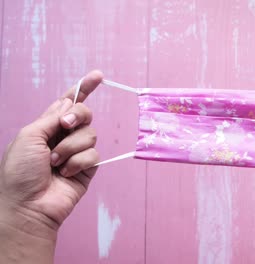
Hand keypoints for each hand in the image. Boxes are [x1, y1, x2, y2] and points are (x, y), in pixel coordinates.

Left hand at [0, 70, 102, 262]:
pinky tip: (64, 174)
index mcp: (48, 125)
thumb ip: (53, 117)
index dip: (84, 88)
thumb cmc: (19, 171)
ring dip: (70, 148)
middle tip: (64, 126)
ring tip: (54, 163)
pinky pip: (93, 155)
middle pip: (85, 114)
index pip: (68, 102)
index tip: (98, 76)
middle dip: (77, 116)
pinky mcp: (87, 168)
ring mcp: (77, 152)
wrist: (27, 204)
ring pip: (90, 135)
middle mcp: (64, 136)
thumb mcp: (30, 135)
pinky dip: (78, 163)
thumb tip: (70, 105)